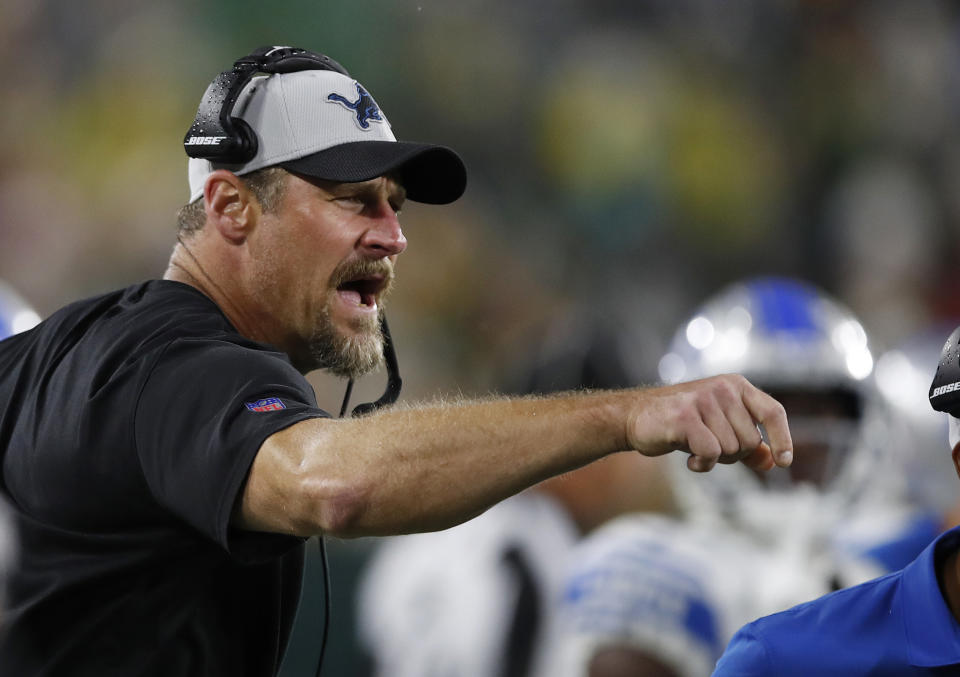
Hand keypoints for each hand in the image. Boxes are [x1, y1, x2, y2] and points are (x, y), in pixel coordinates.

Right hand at [627, 374, 792, 472]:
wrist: (636, 416)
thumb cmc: (681, 423)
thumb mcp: (719, 429)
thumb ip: (747, 444)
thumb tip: (772, 461)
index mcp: (736, 385)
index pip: (772, 412)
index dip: (783, 438)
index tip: (784, 462)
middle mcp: (723, 388)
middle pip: (750, 440)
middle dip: (733, 454)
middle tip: (709, 447)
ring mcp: (703, 400)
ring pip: (731, 449)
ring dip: (715, 459)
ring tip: (694, 447)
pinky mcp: (685, 416)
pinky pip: (711, 453)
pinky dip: (702, 464)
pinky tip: (689, 459)